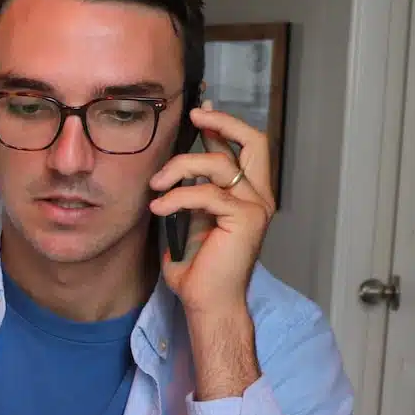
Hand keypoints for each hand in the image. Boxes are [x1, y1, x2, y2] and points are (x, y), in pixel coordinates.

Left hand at [148, 103, 275, 319]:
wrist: (208, 301)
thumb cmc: (198, 268)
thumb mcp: (190, 220)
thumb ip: (190, 193)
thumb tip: (171, 170)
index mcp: (248, 194)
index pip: (245, 148)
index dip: (224, 126)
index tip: (199, 112)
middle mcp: (259, 196)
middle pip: (254, 142)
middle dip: (223, 123)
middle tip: (194, 117)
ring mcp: (256, 206)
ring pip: (218, 164)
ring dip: (180, 168)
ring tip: (156, 185)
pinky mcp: (246, 219)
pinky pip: (206, 194)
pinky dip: (177, 197)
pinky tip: (159, 207)